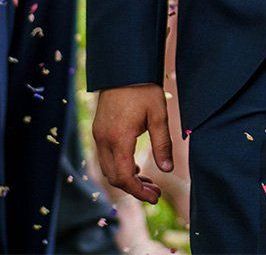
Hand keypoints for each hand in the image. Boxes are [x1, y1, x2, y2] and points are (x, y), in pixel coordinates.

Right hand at [93, 84, 173, 203]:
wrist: (124, 68)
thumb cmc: (144, 89)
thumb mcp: (158, 115)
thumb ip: (162, 144)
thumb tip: (167, 170)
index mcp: (118, 138)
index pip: (124, 176)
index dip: (138, 191)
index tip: (154, 197)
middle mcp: (103, 140)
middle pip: (114, 176)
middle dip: (134, 188)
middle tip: (155, 193)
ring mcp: (99, 135)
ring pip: (108, 168)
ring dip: (126, 178)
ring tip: (148, 181)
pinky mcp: (99, 130)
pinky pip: (106, 157)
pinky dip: (119, 166)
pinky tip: (136, 166)